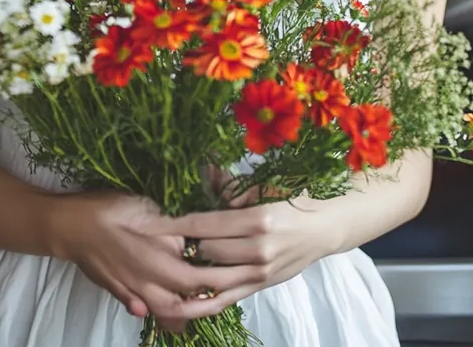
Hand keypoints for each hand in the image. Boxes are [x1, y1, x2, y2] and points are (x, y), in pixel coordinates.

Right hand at [49, 189, 268, 333]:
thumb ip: (171, 230)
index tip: (238, 272)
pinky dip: (162, 314)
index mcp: (155, 263)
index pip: (196, 280)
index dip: (218, 279)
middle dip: (206, 302)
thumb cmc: (107, 210)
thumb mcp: (144, 209)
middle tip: (228, 292)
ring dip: (186, 312)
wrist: (68, 225)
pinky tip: (173, 312)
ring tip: (204, 304)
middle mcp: (146, 284)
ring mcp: (131, 291)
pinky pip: (144, 309)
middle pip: (183, 305)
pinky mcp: (119, 291)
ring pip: (164, 312)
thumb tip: (190, 244)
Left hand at [146, 193, 339, 322]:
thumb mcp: (263, 189)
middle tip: (153, 243)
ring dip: (184, 276)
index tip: (149, 225)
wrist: (323, 229)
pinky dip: (200, 304)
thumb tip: (204, 168)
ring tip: (156, 273)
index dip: (174, 225)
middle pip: (206, 252)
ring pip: (211, 280)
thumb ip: (231, 185)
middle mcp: (258, 249)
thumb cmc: (291, 202)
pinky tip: (178, 304)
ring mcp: (259, 273)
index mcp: (257, 219)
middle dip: (179, 247)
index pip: (206, 224)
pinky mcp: (260, 287)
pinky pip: (225, 300)